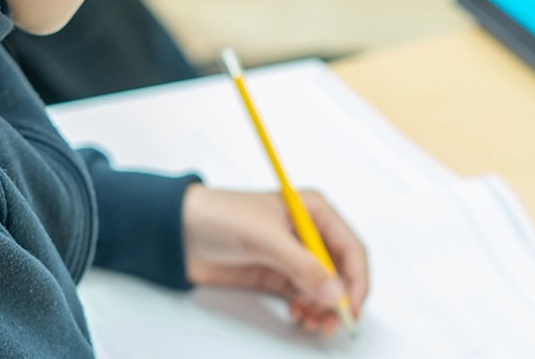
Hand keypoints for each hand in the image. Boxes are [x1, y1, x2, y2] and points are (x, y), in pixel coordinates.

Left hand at [181, 185, 368, 335]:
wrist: (179, 232)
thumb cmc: (219, 216)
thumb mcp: (264, 238)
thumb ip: (302, 266)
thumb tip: (334, 292)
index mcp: (314, 211)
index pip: (350, 248)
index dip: (356, 280)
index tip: (350, 307)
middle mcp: (308, 233)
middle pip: (341, 272)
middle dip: (339, 299)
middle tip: (331, 322)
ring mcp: (293, 256)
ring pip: (324, 289)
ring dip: (323, 308)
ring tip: (311, 322)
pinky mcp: (277, 275)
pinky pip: (304, 296)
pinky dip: (307, 310)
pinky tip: (298, 316)